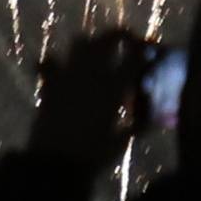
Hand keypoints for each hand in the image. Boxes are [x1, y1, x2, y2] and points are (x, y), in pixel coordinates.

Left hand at [31, 26, 160, 169]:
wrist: (55, 164)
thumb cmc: (93, 156)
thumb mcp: (121, 142)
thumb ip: (137, 126)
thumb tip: (152, 119)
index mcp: (113, 88)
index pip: (133, 59)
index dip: (143, 51)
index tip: (148, 51)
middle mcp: (92, 74)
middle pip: (107, 39)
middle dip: (119, 36)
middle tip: (125, 41)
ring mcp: (68, 76)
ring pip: (79, 43)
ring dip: (89, 45)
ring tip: (95, 54)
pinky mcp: (49, 85)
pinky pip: (48, 64)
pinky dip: (52, 62)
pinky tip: (53, 64)